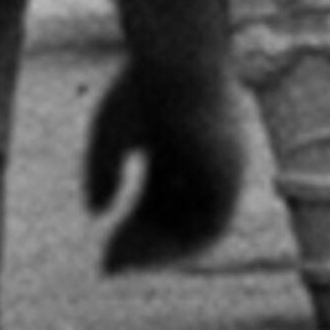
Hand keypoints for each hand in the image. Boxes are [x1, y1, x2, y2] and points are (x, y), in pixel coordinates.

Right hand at [82, 56, 250, 270]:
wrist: (182, 65)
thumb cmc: (142, 89)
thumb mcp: (111, 131)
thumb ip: (104, 172)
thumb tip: (97, 212)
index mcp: (181, 146)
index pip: (159, 200)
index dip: (132, 227)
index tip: (105, 247)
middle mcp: (205, 166)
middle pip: (175, 219)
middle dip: (141, 245)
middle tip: (108, 265)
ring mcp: (222, 174)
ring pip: (194, 229)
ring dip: (157, 253)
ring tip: (120, 264)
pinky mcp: (232, 179)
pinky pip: (209, 227)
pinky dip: (178, 245)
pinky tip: (145, 253)